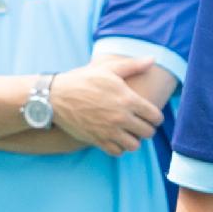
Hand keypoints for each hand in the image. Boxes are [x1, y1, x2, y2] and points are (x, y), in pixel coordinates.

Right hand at [43, 61, 167, 154]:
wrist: (56, 97)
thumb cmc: (83, 80)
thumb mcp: (108, 68)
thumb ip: (133, 65)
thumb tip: (153, 59)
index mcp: (128, 100)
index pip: (155, 117)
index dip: (156, 116)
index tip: (151, 115)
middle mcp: (121, 118)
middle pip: (148, 132)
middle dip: (147, 128)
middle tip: (140, 123)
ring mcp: (109, 131)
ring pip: (134, 145)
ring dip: (134, 139)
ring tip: (128, 132)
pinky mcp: (98, 140)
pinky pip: (117, 152)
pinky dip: (119, 147)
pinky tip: (115, 137)